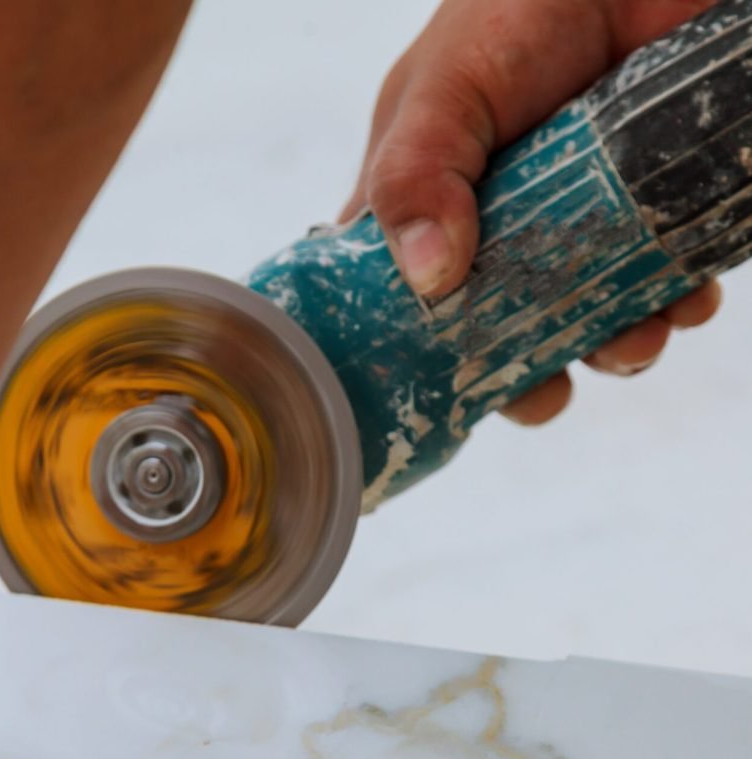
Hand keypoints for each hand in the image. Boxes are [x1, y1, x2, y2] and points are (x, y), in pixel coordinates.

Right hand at [342, 0, 722, 425]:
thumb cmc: (524, 7)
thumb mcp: (448, 82)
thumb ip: (417, 170)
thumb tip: (427, 280)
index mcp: (428, 203)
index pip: (400, 298)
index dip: (416, 353)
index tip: (438, 392)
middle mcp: (498, 227)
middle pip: (497, 331)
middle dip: (523, 375)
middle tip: (543, 394)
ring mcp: (575, 226)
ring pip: (583, 322)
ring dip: (611, 349)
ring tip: (634, 341)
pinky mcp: (646, 220)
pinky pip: (659, 287)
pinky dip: (675, 305)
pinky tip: (686, 296)